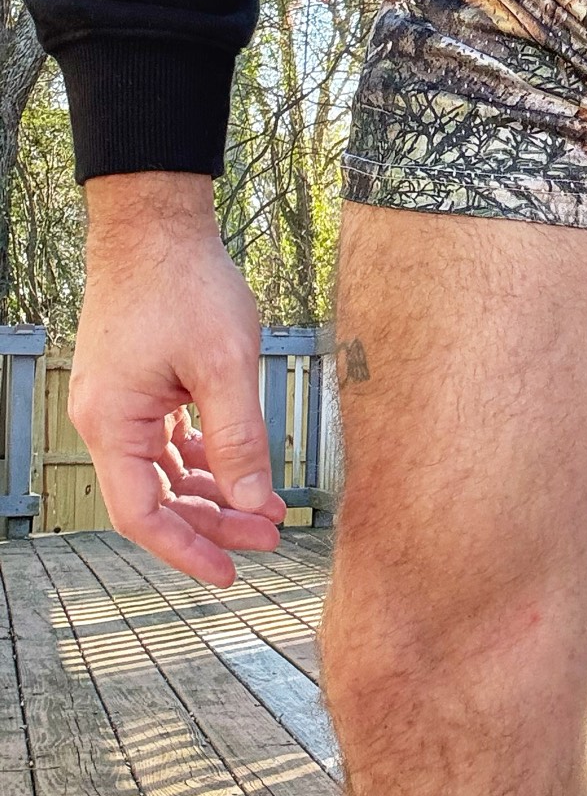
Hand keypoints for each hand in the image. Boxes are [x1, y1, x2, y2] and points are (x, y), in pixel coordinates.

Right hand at [69, 173, 285, 586]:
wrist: (156, 224)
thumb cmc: (185, 283)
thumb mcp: (226, 366)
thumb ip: (241, 439)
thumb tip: (255, 503)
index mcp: (115, 423)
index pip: (142, 514)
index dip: (187, 550)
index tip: (231, 572)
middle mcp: (106, 420)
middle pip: (157, 498)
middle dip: (214, 522)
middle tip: (271, 536)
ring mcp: (120, 403)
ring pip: (164, 472)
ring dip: (213, 492)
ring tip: (267, 508)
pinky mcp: (138, 386)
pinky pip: (167, 443)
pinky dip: (204, 460)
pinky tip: (240, 469)